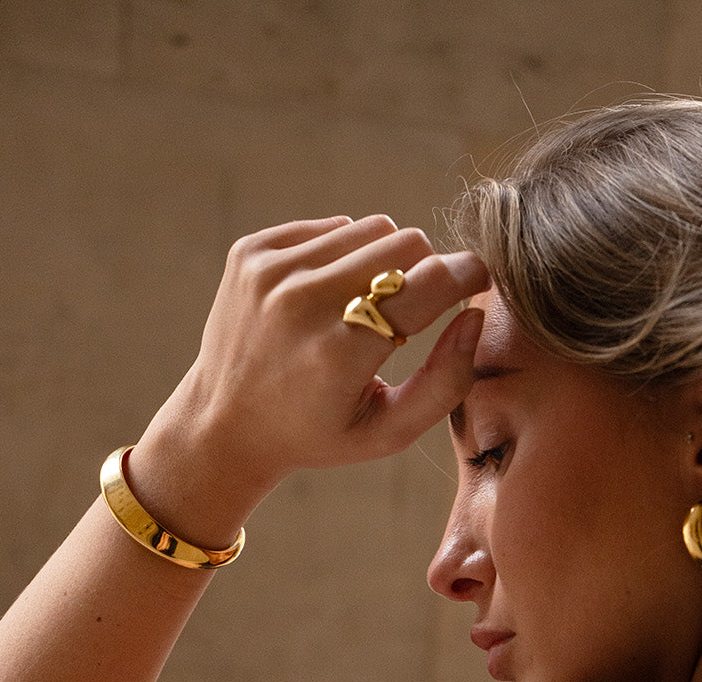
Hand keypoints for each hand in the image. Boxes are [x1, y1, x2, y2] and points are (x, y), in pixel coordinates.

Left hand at [129, 215, 488, 535]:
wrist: (222, 425)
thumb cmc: (318, 433)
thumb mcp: (389, 432)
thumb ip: (446, 382)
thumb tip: (473, 315)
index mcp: (340, 352)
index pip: (429, 282)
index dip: (467, 274)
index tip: (479, 280)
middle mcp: (302, 301)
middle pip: (405, 242)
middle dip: (425, 270)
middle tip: (414, 311)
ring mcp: (271, 270)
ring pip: (370, 228)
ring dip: (382, 264)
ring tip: (366, 310)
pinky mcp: (252, 251)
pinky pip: (330, 228)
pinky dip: (343, 257)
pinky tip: (329, 300)